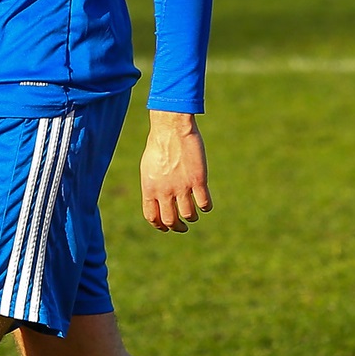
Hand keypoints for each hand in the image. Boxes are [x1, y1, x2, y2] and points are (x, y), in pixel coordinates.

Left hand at [140, 112, 211, 232]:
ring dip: (192, 217)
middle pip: (171, 220)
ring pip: (189, 214)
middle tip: (183, 227)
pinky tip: (205, 204)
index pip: (152, 217)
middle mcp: (165, 191)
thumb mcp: (148, 167)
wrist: (172, 128)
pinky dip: (206, 207)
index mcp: (150, 188)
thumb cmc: (159, 144)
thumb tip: (157, 199)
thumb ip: (153, 185)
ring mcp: (182, 186)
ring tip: (194, 214)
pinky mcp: (198, 180)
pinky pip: (204, 203)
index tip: (167, 227)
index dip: (160, 226)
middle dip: (178, 227)